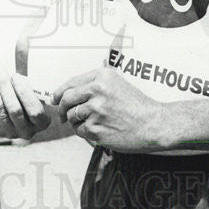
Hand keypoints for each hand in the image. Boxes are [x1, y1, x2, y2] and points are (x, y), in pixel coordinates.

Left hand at [0, 68, 50, 139]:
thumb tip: (12, 75)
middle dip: (6, 88)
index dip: (24, 93)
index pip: (35, 111)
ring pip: (1, 112)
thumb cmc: (29, 97)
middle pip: (15, 110)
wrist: (17, 107)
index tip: (15, 76)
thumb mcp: (35, 92)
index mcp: (42, 122)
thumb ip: (28, 86)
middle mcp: (27, 131)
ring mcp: (11, 132)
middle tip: (0, 71)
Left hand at [53, 67, 167, 152]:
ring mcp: (96, 110)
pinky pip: (80, 131)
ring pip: (72, 116)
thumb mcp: (117, 83)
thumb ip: (94, 84)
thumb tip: (66, 92)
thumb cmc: (136, 105)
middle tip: (62, 115)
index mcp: (102, 77)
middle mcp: (97, 91)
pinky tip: (98, 131)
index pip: (71, 83)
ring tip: (91, 123)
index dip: (59, 92)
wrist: (153, 124)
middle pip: (66, 99)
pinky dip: (85, 132)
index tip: (55, 99)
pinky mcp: (96, 129)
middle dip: (61, 109)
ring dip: (76, 122)